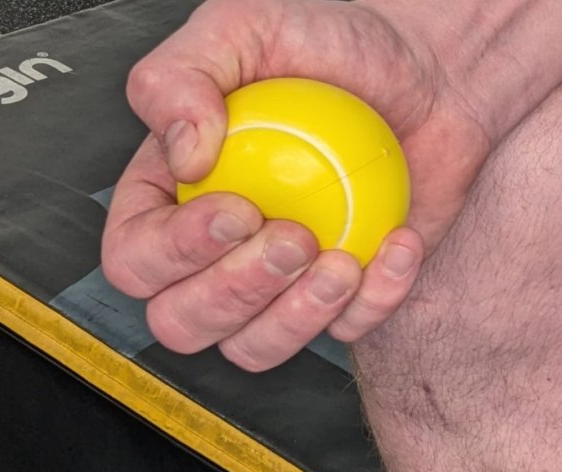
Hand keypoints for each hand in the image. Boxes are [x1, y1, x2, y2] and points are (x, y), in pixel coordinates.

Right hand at [101, 0, 490, 369]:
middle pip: (183, 322)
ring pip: (253, 349)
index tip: (240, 209)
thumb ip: (181, 78)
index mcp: (172, 197)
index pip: (136, 259)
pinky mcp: (345, 295)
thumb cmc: (329, 44)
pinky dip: (374, 302)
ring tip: (343, 259)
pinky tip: (397, 244)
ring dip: (295, 319)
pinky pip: (344, 333)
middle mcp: (217, 252)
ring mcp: (282, 281)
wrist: (425, 69)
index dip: (176, 253)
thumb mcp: (243, 27)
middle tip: (296, 236)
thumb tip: (181, 159)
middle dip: (235, 293)